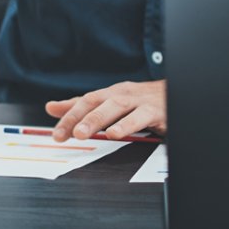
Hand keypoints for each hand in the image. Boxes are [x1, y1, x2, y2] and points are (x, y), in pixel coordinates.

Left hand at [44, 80, 166, 141]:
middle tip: (67, 134)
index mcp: (111, 93)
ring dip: (98, 119)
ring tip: (83, 133)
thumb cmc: (141, 101)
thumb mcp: (111, 102)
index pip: (86, 101)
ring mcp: (139, 101)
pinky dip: (126, 124)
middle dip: (80, 118)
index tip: (57, 135)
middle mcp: (123, 95)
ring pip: (116, 106)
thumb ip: (82, 106)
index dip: (69, 117)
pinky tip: (115, 133)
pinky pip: (140, 116)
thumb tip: (51, 107)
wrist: (176, 94)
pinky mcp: (156, 111)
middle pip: (98, 102)